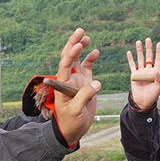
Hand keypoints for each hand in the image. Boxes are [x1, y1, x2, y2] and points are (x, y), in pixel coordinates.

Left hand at [50, 28, 101, 144]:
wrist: (73, 129)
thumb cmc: (71, 121)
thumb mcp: (76, 110)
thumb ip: (85, 96)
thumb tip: (97, 83)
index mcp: (62, 84)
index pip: (64, 65)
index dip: (70, 54)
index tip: (78, 45)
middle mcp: (68, 79)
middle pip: (68, 57)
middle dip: (73, 43)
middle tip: (80, 30)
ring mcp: (77, 80)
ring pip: (77, 59)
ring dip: (80, 47)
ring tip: (86, 37)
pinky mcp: (85, 83)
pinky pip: (87, 67)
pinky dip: (90, 59)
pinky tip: (95, 52)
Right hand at [125, 37, 159, 110]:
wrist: (143, 101)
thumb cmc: (152, 95)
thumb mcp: (158, 88)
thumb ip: (159, 80)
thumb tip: (158, 73)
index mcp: (156, 72)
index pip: (158, 59)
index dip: (158, 52)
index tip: (158, 44)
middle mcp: (149, 70)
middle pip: (149, 57)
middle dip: (148, 48)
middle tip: (148, 39)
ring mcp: (141, 72)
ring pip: (140, 59)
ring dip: (139, 50)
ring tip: (138, 42)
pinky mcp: (134, 74)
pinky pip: (132, 65)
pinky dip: (130, 59)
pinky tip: (129, 52)